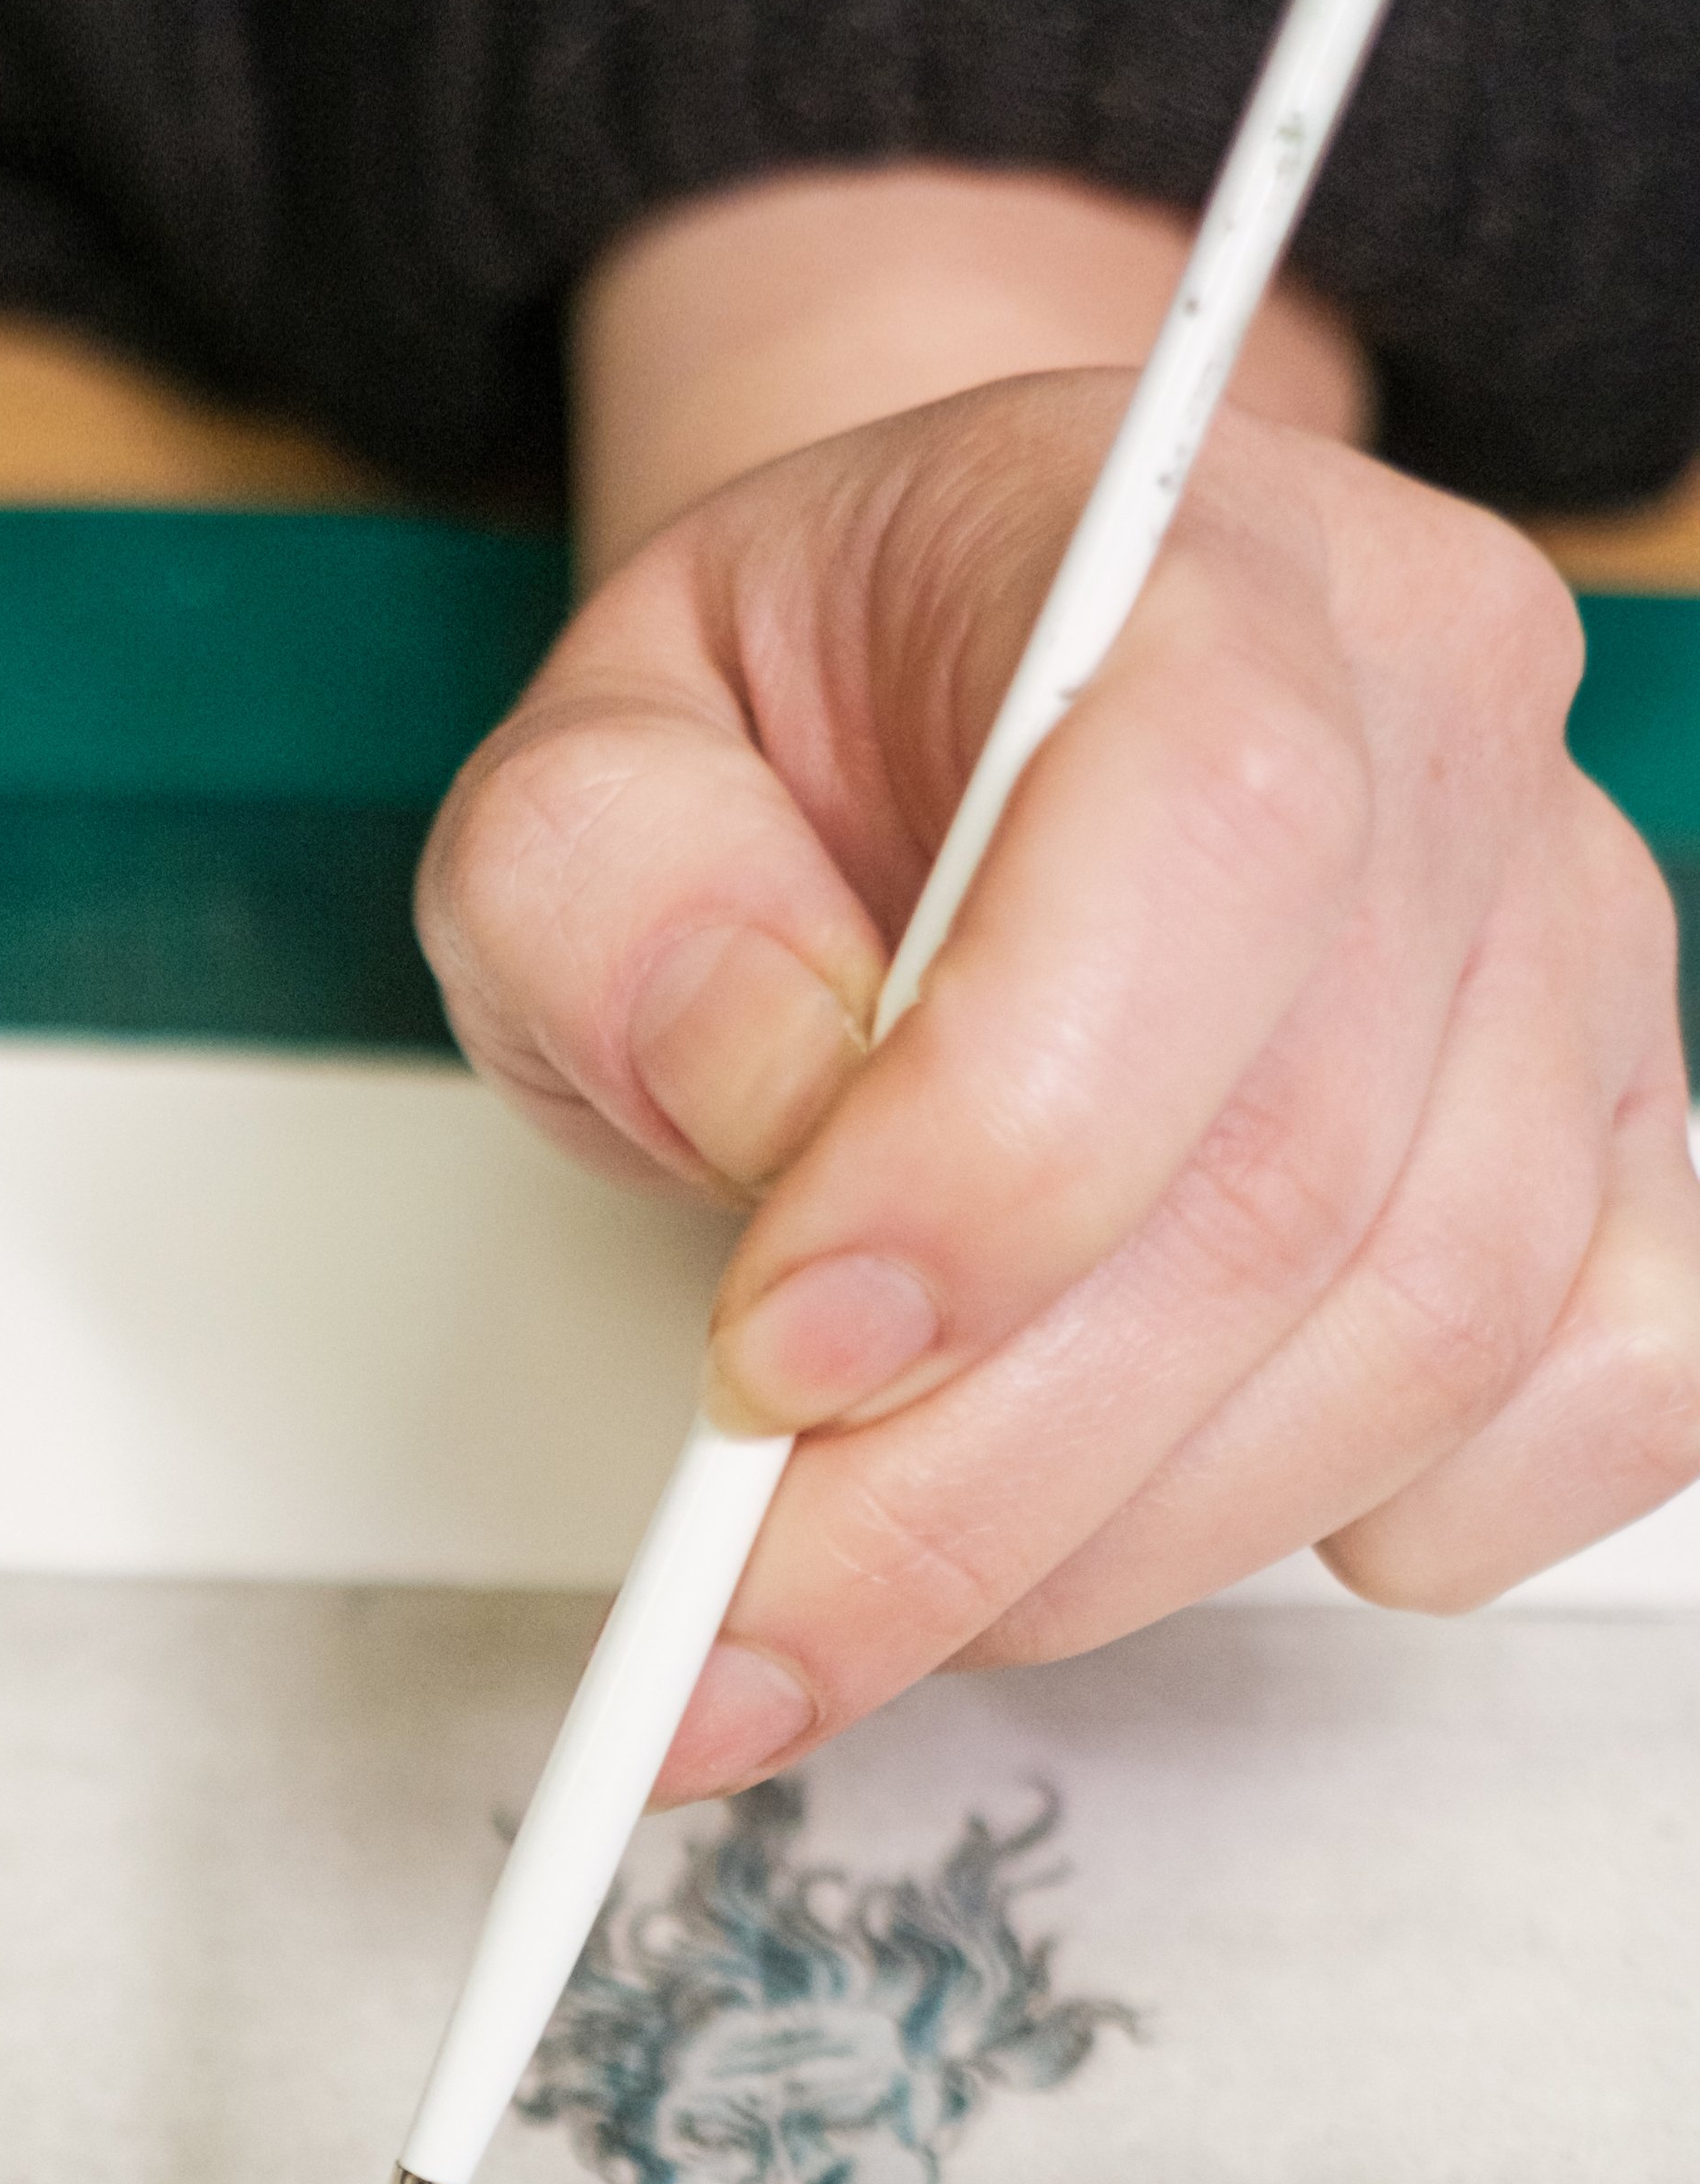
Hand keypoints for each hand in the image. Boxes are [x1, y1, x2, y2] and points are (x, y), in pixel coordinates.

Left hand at [422, 354, 1699, 1802]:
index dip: (999, 1152)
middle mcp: (1444, 725)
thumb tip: (774, 1098)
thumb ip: (607, 896)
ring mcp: (1575, 947)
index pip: (1205, 829)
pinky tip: (1162, 1506)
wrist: (947, 733)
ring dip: (1121, 1542)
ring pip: (1428, 1341)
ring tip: (892, 1578)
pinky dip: (1375, 1531)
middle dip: (979, 1481)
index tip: (783, 1361)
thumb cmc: (797, 755)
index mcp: (1190, 557)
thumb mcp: (589, 769)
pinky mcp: (1632, 1146)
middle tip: (750, 1626)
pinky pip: (1594, 1407)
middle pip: (1287, 1179)